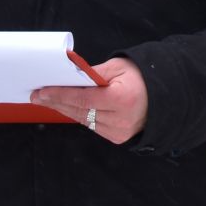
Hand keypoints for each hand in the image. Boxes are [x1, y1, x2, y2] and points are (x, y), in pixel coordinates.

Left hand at [33, 57, 147, 143]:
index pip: (83, 98)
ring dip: (66, 110)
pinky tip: (70, 108)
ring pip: (83, 120)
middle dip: (57, 102)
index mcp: (122, 98)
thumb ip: (94, 73)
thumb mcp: (120, 67)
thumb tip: (69, 76)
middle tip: (39, 96)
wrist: (166, 95)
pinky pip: (92, 126)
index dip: (60, 95)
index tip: (42, 92)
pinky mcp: (117, 137)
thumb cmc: (144, 78)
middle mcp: (120, 118)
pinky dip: (81, 116)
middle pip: (79, 111)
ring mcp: (118, 130)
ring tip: (50, 101)